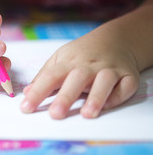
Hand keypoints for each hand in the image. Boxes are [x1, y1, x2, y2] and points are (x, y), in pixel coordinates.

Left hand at [20, 26, 139, 118]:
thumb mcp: (60, 59)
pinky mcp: (127, 75)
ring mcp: (109, 69)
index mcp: (68, 62)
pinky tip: (108, 105)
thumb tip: (27, 93)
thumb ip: (44, 76)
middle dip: (66, 97)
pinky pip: (125, 85)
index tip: (26, 108)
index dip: (38, 92)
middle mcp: (88, 65)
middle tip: (55, 115)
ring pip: (104, 81)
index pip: (50, 76)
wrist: (113, 40)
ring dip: (96, 97)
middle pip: (76, 79)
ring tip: (87, 114)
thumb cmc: (81, 54)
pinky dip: (118, 95)